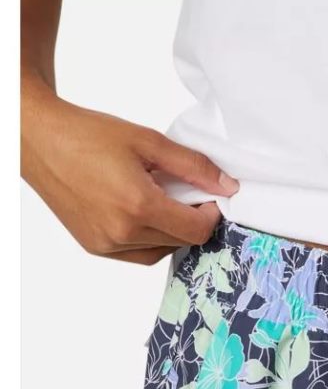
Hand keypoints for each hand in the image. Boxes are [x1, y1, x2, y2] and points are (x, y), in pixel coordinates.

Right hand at [22, 92, 237, 264]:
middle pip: (182, 241)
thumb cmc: (88, 135)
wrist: (39, 140)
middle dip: (191, 219)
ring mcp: (107, 245)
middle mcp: (122, 233)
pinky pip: (140, 254)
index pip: (197, 230)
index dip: (211, 214)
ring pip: (163, 250)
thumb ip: (193, 166)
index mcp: (138, 206)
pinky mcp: (97, 248)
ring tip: (155, 198)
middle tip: (180, 191)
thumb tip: (227, 186)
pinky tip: (141, 213)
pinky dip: (151, 238)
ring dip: (171, 229)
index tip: (208, 196)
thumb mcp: (147, 141)